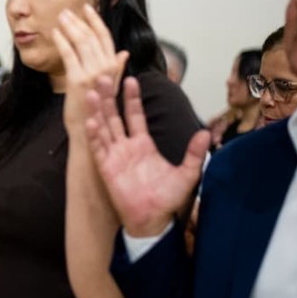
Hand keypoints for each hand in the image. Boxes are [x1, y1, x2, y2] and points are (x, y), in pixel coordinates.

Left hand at [52, 4, 128, 129]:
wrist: (87, 130)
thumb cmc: (96, 108)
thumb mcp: (110, 86)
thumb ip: (116, 67)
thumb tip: (124, 52)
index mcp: (114, 67)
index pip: (106, 37)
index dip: (96, 20)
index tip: (88, 8)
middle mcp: (106, 68)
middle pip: (92, 36)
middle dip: (79, 21)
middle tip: (67, 11)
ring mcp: (93, 73)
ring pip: (81, 42)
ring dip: (69, 26)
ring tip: (60, 17)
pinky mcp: (78, 79)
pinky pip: (68, 54)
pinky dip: (61, 40)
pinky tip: (54, 32)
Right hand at [85, 75, 209, 236]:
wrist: (154, 221)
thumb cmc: (168, 199)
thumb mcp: (186, 174)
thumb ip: (194, 153)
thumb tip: (205, 132)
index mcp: (143, 144)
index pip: (135, 115)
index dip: (132, 98)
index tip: (131, 79)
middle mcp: (126, 146)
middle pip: (114, 116)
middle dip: (108, 97)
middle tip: (102, 77)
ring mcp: (114, 156)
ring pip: (103, 128)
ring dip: (97, 111)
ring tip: (91, 93)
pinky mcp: (106, 168)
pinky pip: (99, 149)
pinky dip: (95, 135)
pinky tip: (92, 121)